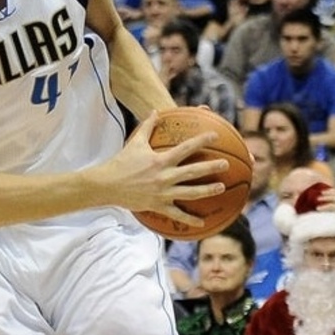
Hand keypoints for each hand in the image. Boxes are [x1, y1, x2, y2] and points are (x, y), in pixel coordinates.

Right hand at [96, 111, 228, 228]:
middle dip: (212, 167)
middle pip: (193, 172)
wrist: (107, 185)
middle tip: (226, 164)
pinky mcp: (158, 205)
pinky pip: (177, 214)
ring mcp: (163, 192)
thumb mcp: (135, 142)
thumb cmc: (121, 162)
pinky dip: (190, 219)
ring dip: (207, 191)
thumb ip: (147, 126)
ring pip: (190, 192)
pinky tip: (202, 223)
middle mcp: (164, 176)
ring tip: (221, 188)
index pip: (186, 148)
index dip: (201, 141)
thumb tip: (155, 111)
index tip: (215, 136)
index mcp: (160, 160)